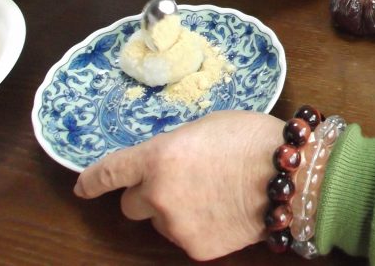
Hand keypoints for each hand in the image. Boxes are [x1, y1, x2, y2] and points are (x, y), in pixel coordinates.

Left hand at [74, 111, 282, 260]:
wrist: (291, 176)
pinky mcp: (196, 248)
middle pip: (131, 204)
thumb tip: (166, 160)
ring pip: (162, 222)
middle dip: (148, 194)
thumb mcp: (207, 125)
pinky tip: (226, 211)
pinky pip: (187, 236)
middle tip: (179, 183)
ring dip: (176, 210)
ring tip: (215, 195)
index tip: (83, 186)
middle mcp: (158, 195)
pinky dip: (200, 226)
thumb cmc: (253, 139)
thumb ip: (176, 146)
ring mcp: (176, 225)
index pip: (109, 172)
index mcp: (158, 157)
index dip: (92, 180)